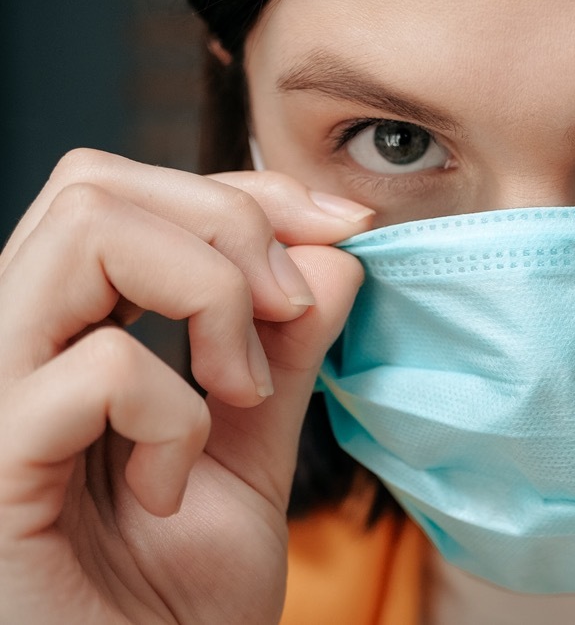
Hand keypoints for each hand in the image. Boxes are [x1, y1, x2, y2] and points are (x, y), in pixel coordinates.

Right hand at [0, 150, 372, 622]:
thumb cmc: (170, 602)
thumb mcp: (250, 456)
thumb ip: (283, 353)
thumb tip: (336, 250)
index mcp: (59, 339)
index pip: (127, 192)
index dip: (247, 190)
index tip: (346, 229)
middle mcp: (8, 349)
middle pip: (96, 186)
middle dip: (230, 226)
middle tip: (288, 314)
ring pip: (87, 232)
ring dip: (209, 297)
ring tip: (236, 392)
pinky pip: (99, 369)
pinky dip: (173, 417)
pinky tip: (169, 490)